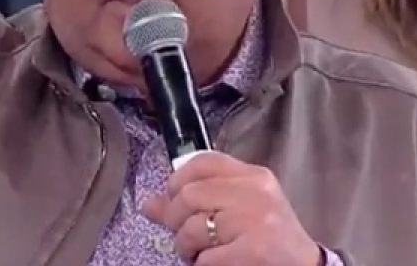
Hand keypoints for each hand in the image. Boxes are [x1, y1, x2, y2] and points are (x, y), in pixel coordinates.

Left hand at [143, 152, 321, 265]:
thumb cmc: (267, 235)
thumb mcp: (238, 208)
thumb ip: (197, 200)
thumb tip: (149, 204)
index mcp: (253, 175)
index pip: (203, 162)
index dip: (178, 180)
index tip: (175, 198)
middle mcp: (255, 192)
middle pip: (189, 195)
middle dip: (175, 219)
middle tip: (184, 234)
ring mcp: (255, 221)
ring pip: (192, 228)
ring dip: (185, 246)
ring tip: (197, 252)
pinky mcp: (254, 252)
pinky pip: (205, 258)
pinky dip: (201, 264)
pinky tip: (212, 263)